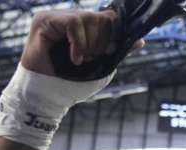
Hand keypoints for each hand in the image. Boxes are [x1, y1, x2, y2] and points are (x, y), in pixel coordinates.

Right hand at [20, 10, 142, 75]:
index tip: (111, 51)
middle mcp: (69, 17)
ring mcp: (56, 17)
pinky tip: (74, 59)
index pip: (107, 17)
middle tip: (91, 59)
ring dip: (89, 44)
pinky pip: (73, 22)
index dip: (113, 32)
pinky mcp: (44, 20)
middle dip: (101, 42)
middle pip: (99, 17)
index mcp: (82, 27)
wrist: (48, 96)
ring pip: (87, 17)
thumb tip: (141, 41)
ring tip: (81, 60)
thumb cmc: (71, 83)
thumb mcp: (101, 65)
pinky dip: (78, 43)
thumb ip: (117, 50)